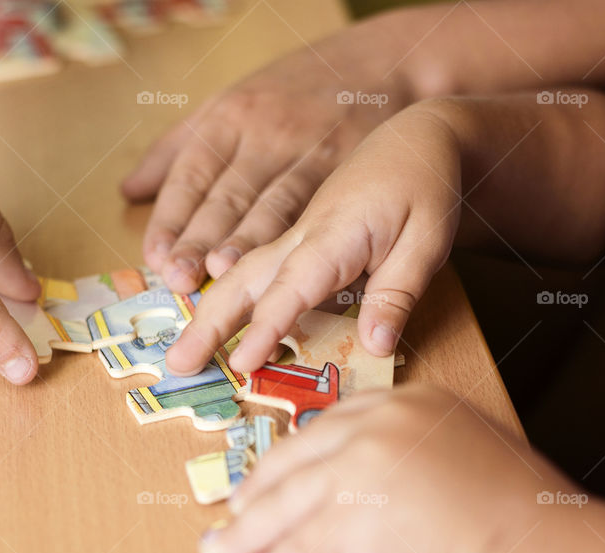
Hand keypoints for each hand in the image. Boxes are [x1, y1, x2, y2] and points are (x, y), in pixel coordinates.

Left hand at [122, 41, 410, 293]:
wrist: (376, 63)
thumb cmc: (289, 91)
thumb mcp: (225, 104)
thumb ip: (175, 150)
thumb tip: (130, 191)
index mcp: (227, 118)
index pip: (190, 174)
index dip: (169, 218)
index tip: (155, 256)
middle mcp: (264, 134)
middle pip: (225, 194)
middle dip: (199, 238)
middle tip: (179, 276)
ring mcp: (308, 150)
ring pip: (271, 203)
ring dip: (246, 241)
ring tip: (223, 272)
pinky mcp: (346, 165)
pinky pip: (317, 207)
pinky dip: (297, 239)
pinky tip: (286, 266)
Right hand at [165, 99, 461, 374]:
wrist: (416, 136)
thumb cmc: (426, 186)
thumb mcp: (428, 241)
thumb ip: (397, 293)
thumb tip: (374, 347)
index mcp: (334, 233)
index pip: (293, 287)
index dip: (266, 327)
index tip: (242, 363)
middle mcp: (301, 234)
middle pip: (242, 278)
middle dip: (207, 323)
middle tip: (176, 364)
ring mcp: (293, 235)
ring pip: (238, 273)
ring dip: (206, 312)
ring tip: (180, 352)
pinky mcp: (294, 239)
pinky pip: (250, 269)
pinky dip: (222, 295)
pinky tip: (209, 322)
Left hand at [198, 385, 578, 552]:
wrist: (537, 549)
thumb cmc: (512, 513)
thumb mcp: (456, 453)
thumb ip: (403, 454)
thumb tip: (355, 484)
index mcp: (406, 402)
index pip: (328, 425)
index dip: (292, 456)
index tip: (271, 474)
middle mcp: (380, 422)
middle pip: (296, 456)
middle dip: (259, 490)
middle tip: (234, 508)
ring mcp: (361, 462)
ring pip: (287, 500)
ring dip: (251, 530)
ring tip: (226, 547)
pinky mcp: (351, 508)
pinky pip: (301, 538)